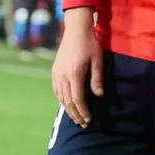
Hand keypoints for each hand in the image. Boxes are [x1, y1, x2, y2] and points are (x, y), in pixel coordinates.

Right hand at [51, 8, 103, 128]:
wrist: (76, 30)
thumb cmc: (90, 44)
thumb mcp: (97, 61)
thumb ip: (97, 79)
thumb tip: (99, 96)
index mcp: (74, 74)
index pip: (77, 99)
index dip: (83, 111)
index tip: (89, 120)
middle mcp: (63, 76)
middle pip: (68, 101)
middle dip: (76, 114)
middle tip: (83, 124)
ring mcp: (57, 74)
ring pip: (61, 97)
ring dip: (68, 109)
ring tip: (76, 118)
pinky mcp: (55, 71)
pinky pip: (56, 90)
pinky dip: (62, 100)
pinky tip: (68, 104)